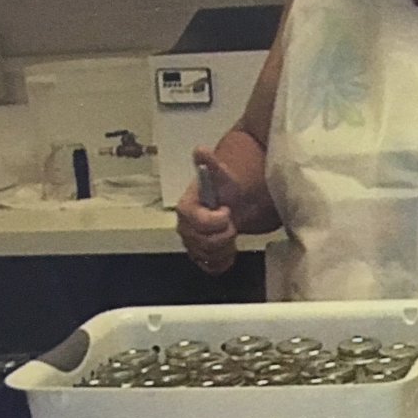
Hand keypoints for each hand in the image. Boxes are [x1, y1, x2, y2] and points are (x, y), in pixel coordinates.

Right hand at [175, 147, 239, 274]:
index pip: (200, 223)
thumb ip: (210, 164)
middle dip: (224, 234)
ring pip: (208, 255)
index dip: (218, 220)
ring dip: (225, 247)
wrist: (233, 202)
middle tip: (232, 221)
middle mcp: (184, 228)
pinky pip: (210, 267)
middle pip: (204, 242)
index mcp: (185, 208)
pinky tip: (230, 250)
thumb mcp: (221, 174)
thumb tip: (200, 150)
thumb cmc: (225, 188)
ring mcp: (192, 243)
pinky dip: (223, 262)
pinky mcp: (201, 256)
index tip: (227, 211)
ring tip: (231, 232)